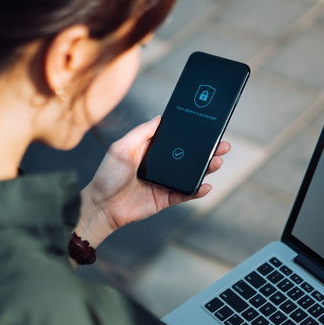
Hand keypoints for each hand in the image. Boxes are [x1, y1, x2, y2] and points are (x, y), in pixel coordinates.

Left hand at [75, 116, 229, 246]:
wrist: (101, 206)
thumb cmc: (107, 176)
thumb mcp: (122, 147)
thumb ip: (142, 133)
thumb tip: (161, 118)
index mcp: (151, 150)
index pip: (176, 140)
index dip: (191, 134)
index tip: (207, 127)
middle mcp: (160, 165)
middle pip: (189, 156)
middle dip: (207, 151)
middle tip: (222, 145)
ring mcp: (165, 182)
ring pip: (191, 174)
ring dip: (206, 168)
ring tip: (217, 162)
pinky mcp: (166, 199)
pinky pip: (186, 194)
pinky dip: (197, 190)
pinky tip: (206, 185)